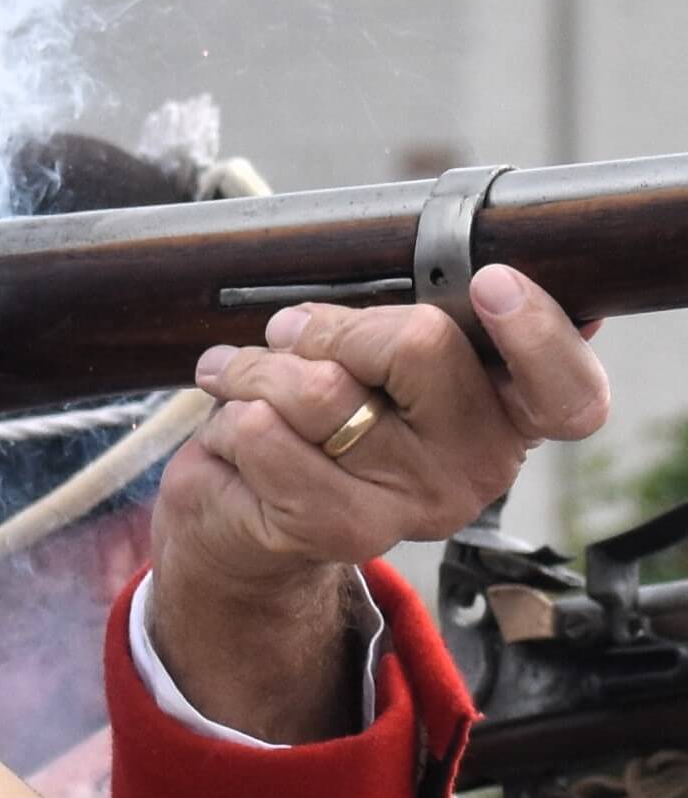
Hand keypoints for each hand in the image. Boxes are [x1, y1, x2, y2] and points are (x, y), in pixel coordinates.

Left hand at [148, 263, 608, 740]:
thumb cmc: (317, 415)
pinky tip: (236, 431)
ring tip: (244, 381)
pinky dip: (231, 414)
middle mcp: (480, 464)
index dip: (537, 331)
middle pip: (418, 343)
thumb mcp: (366, 359)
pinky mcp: (341, 527)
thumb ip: (401, 322)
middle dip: (328, 326)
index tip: (491, 282)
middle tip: (288, 338)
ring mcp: (415, 502)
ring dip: (257, 369)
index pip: (567, 389)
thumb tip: (455, 271)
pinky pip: (264, 431)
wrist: (243, 517)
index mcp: (506, 413)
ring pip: (321, 386)